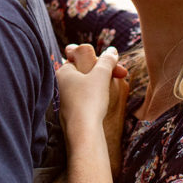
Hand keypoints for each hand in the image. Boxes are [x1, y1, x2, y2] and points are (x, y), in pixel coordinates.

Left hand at [63, 45, 127, 175]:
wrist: (82, 132)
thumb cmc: (89, 100)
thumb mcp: (101, 75)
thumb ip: (107, 61)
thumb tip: (111, 50)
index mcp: (63, 71)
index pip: (84, 57)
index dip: (104, 62)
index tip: (120, 70)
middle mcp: (60, 84)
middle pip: (87, 71)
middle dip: (105, 73)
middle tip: (122, 77)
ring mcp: (64, 99)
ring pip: (87, 86)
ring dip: (102, 86)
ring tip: (113, 91)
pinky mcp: (70, 113)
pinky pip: (85, 100)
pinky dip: (96, 99)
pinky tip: (104, 106)